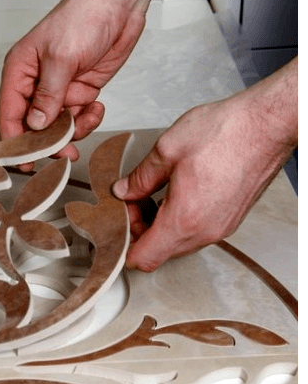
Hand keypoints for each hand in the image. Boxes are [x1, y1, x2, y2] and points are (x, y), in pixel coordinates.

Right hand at [0, 0, 166, 165]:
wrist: (119, 4)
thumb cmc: (83, 16)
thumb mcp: (61, 57)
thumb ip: (48, 95)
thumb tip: (36, 124)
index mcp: (20, 72)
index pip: (10, 115)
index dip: (15, 142)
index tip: (24, 162)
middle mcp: (36, 83)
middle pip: (34, 127)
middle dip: (50, 141)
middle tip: (66, 151)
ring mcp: (59, 89)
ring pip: (59, 126)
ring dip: (74, 130)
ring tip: (88, 116)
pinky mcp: (80, 90)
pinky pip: (79, 118)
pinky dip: (89, 119)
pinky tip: (97, 106)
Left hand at [112, 58, 297, 271]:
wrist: (266, 125)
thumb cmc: (227, 133)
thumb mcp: (167, 151)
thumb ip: (140, 178)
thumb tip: (124, 191)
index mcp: (184, 220)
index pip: (144, 258)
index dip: (123, 246)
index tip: (116, 224)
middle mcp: (205, 231)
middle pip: (159, 251)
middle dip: (139, 229)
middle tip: (132, 200)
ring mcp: (221, 227)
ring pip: (177, 242)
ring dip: (158, 224)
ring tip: (153, 192)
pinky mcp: (230, 219)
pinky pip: (195, 232)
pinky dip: (178, 220)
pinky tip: (174, 192)